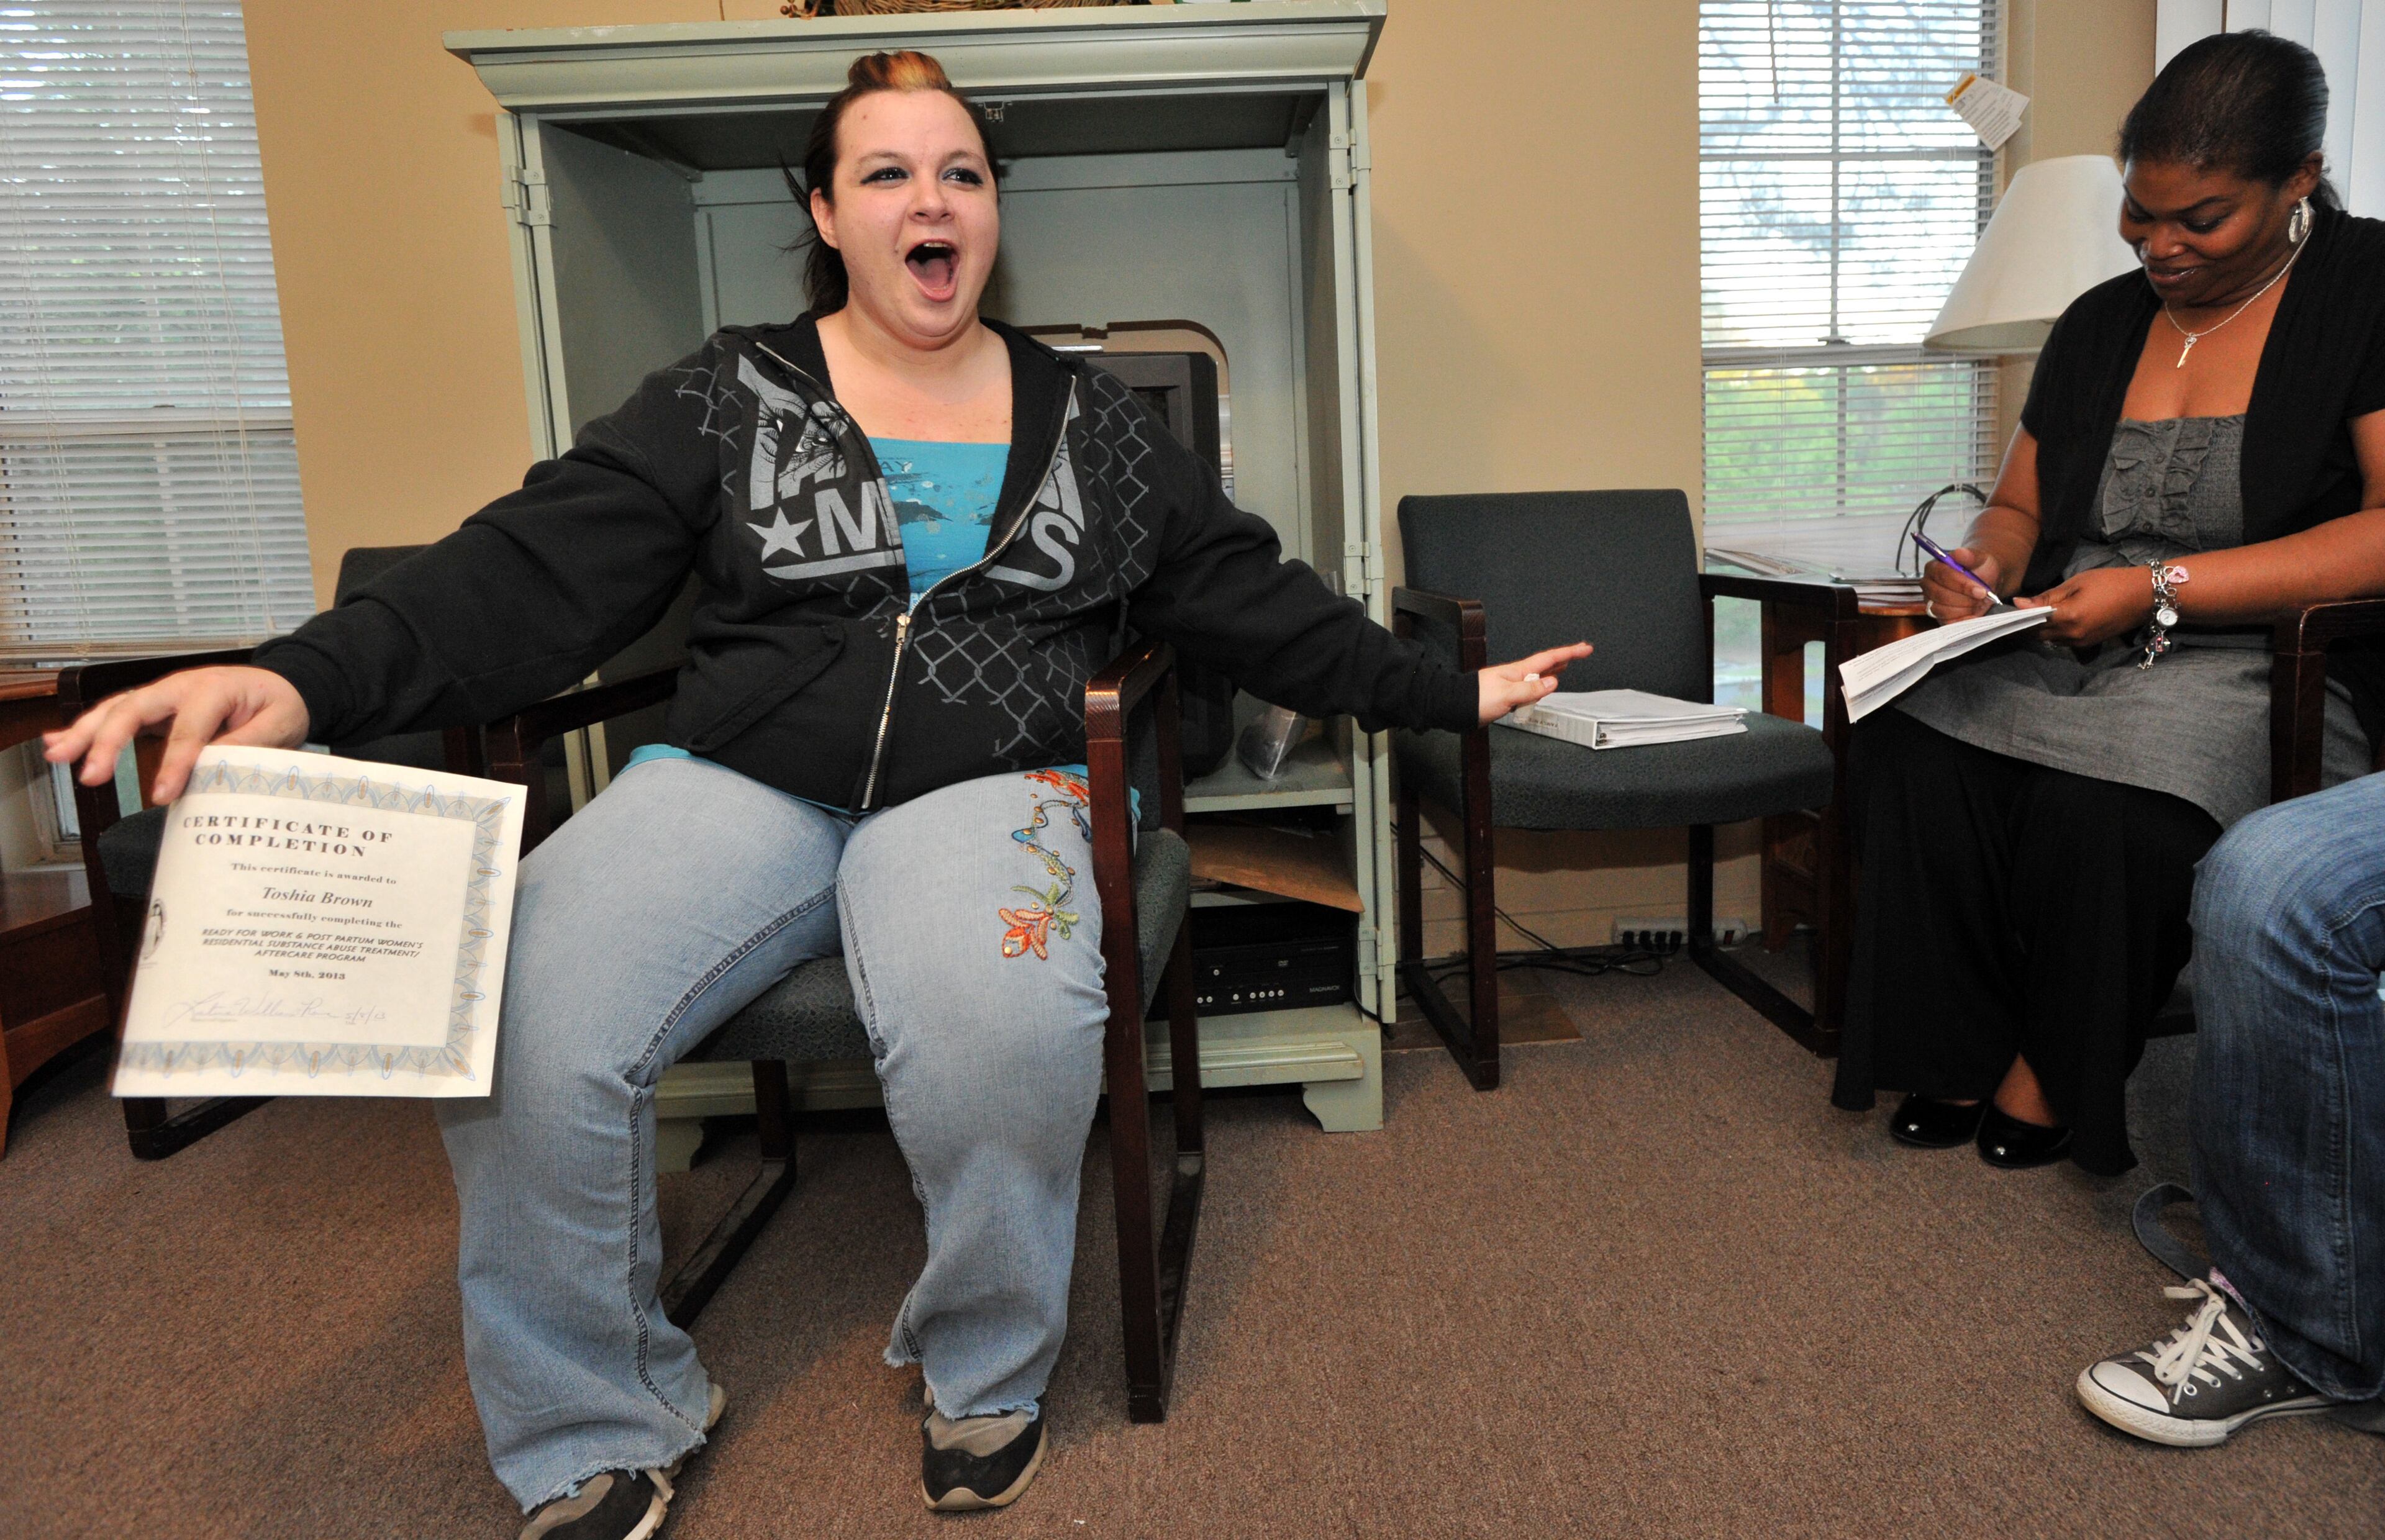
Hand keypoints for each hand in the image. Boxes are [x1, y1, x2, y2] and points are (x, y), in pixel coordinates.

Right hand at [42, 666, 310, 804]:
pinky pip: (118, 714)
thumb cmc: (280, 704)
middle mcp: (182, 686)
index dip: (174, 764)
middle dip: (108, 741)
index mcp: (215, 688)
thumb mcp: (281, 723)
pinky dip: (89, 727)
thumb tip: (218, 766)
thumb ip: (250, 743)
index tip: (162, 794)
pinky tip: (60, 742)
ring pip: (117, 708)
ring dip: (84, 732)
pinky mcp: (157, 708)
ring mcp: (165, 695)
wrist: (282, 685)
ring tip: (56, 755)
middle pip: (136, 708)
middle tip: (91, 775)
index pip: (189, 730)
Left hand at [1477, 642, 1591, 723]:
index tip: (1585, 648)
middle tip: (1582, 652)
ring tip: (1567, 665)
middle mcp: (1516, 675)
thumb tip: (1553, 682)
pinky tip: (1542, 686)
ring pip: (1538, 675)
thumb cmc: (1476, 700)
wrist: (1455, 707)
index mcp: (1518, 671)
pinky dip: (1541, 684)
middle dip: (1565, 658)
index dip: (1569, 653)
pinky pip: (1530, 687)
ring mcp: (1512, 684)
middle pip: (1546, 663)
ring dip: (1554, 669)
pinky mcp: (1507, 695)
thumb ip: (1530, 689)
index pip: (1549, 658)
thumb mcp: (1507, 695)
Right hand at [1922, 547, 2002, 620]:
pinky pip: (1947, 622)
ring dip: (1965, 608)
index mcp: (1934, 567)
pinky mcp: (1937, 616)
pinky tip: (1973, 613)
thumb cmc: (1980, 569)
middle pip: (1942, 595)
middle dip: (1965, 598)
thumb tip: (1960, 553)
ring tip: (1977, 602)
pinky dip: (1963, 619)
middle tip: (1982, 596)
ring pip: (1944, 610)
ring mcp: (1930, 602)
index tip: (1981, 590)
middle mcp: (1928, 585)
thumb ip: (1970, 556)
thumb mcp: (1981, 559)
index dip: (1962, 585)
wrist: (1984, 582)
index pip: (1943, 576)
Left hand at [2014, 566, 2156, 646]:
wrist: (2144, 596)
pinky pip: (2063, 641)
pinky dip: (2053, 633)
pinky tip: (2052, 620)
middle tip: (2014, 613)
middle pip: (2037, 635)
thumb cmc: (2111, 582)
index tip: (2004, 612)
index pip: (2031, 624)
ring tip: (2032, 615)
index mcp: (2068, 618)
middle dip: (2024, 626)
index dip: (2016, 619)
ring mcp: (2081, 642)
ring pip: (2049, 640)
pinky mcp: (2089, 644)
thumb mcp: (2076, 583)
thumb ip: (2047, 597)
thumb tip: (2019, 603)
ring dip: (2039, 630)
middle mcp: (2073, 635)